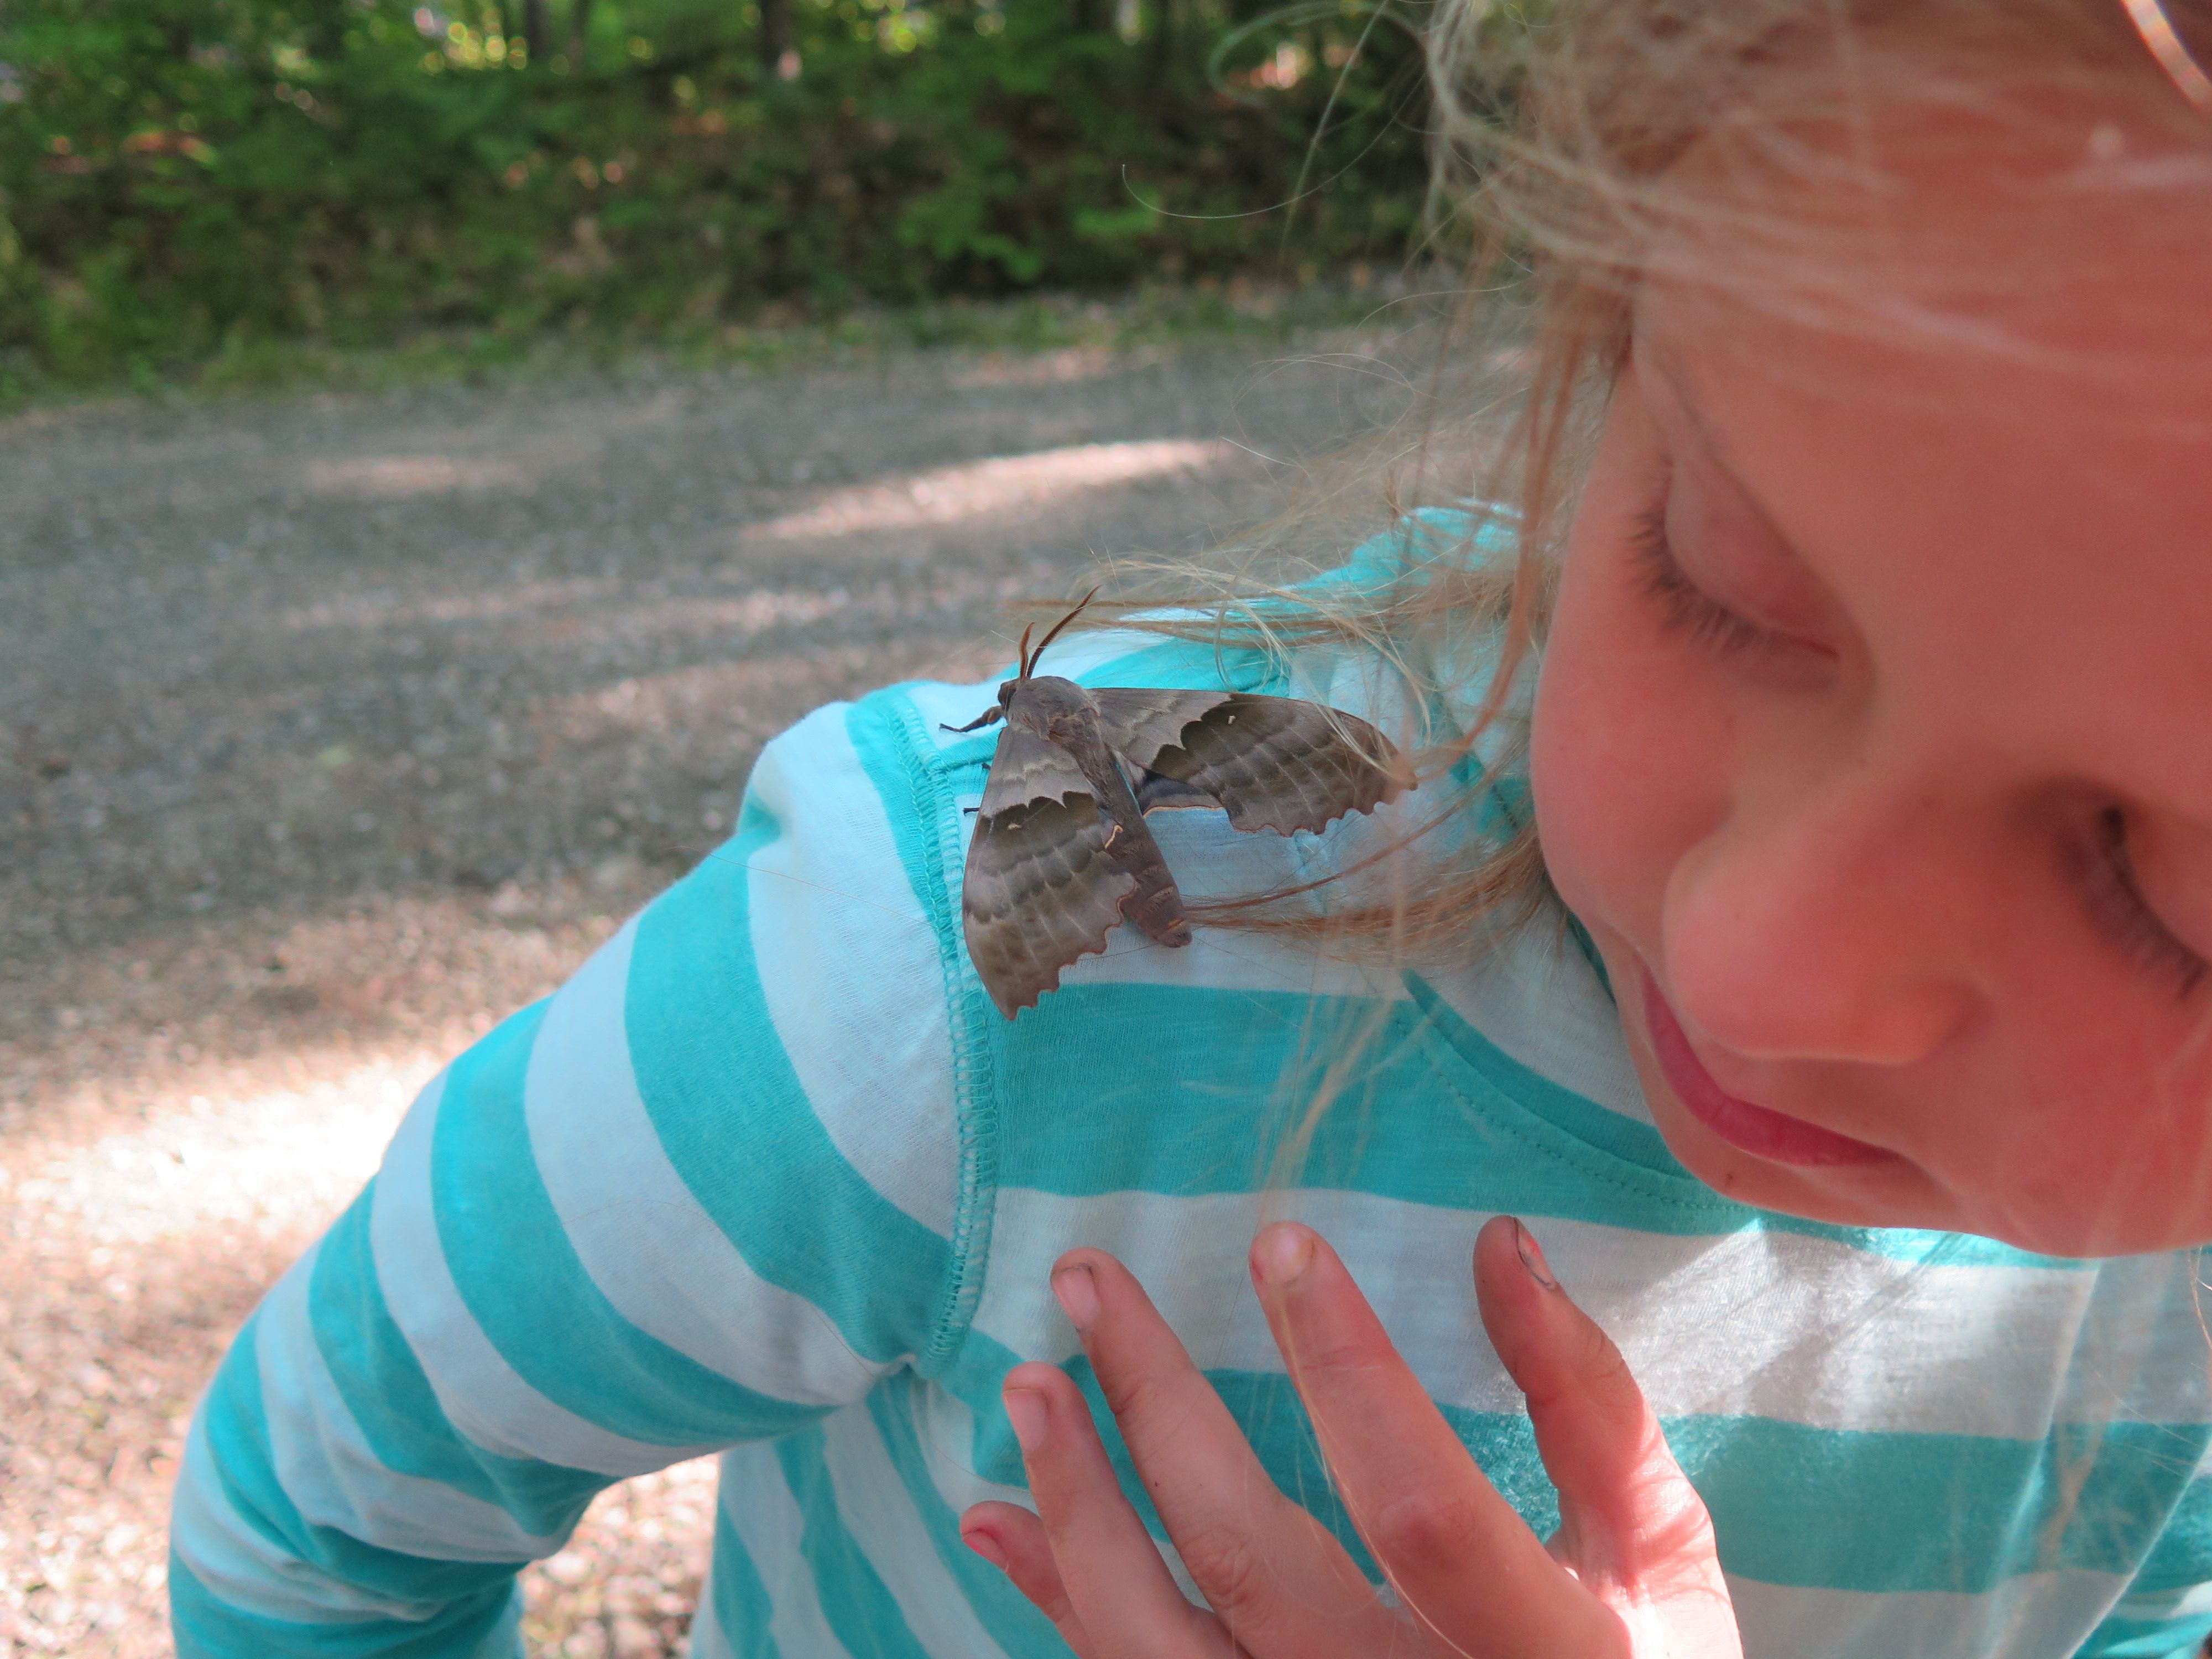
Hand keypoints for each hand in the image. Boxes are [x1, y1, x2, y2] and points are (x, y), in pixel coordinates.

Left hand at [959, 1217, 1739, 1658]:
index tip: (1281, 1244)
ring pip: (1152, 1640)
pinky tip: (998, 1519)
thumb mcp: (1655, 1554)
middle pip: (1248, 1556)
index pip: (1421, 1503)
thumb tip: (1502, 1245)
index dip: (1349, 1368)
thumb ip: (1590, 1404)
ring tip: (1026, 1383)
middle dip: (1156, 1401)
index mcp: (1539, 1657)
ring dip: (1075, 1506)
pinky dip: (1056, 1600)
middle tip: (1088, 1280)